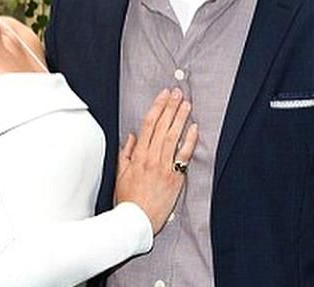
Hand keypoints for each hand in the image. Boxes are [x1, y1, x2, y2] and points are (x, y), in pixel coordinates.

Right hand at [113, 87, 198, 234]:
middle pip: (162, 126)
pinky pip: (184, 155)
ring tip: (186, 104)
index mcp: (137, 156)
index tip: (163, 95)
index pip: (148, 124)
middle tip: (177, 92)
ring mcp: (164, 167)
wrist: (136, 221)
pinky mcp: (175, 177)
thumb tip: (131, 137)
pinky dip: (189, 141)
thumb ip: (125, 154)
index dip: (157, 107)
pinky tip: (194, 128)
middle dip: (170, 107)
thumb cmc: (127, 201)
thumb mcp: (120, 174)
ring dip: (180, 118)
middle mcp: (151, 158)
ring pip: (173, 137)